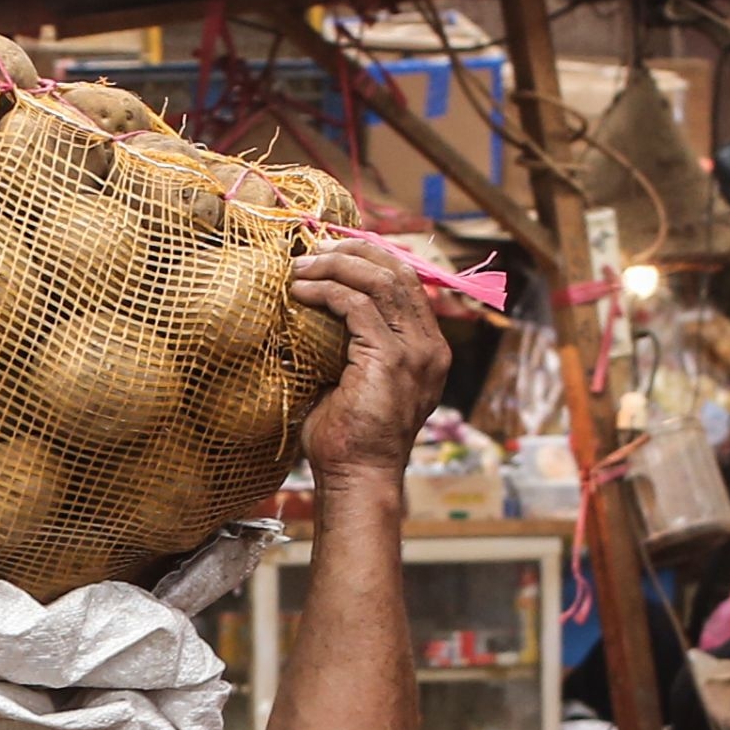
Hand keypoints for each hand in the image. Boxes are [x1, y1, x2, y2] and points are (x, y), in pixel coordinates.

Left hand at [289, 240, 452, 488]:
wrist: (356, 478)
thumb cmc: (347, 439)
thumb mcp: (356, 382)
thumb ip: (352, 346)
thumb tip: (316, 314)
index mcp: (427, 350)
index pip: (406, 284)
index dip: (370, 259)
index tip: (331, 253)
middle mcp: (429, 347)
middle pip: (398, 272)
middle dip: (354, 252)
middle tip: (313, 251)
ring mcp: (414, 352)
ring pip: (379, 282)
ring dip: (336, 266)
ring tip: (300, 268)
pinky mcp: (390, 359)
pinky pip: (357, 305)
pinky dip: (327, 291)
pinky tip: (300, 293)